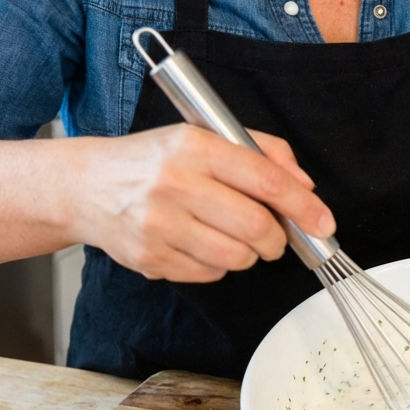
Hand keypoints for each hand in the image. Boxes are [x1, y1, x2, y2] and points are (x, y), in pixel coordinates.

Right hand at [70, 124, 334, 283]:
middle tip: (275, 236)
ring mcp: (159, 225)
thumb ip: (260, 151)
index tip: (323, 221)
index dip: (301, 205)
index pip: (263, 178)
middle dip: (277, 238)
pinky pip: (209, 274)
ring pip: (235, 257)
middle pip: (255, 226)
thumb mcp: (203, 136)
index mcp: (194, 147)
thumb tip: (304, 186)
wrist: (87, 187)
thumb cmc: (154, 160)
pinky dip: (218, 264)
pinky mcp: (150, 259)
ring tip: (233, 236)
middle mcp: (175, 185)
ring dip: (248, 254)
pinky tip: (201, 243)